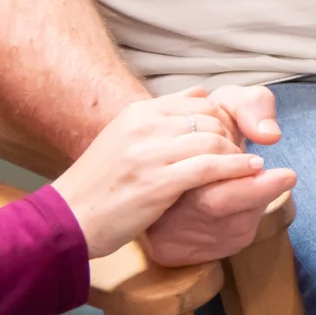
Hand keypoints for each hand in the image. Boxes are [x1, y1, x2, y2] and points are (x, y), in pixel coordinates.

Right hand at [50, 88, 289, 259]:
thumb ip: (161, 117)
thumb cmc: (99, 185)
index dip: (223, 119)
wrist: (64, 222)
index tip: (233, 136)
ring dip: (237, 153)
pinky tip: (250, 172)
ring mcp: (149, 154)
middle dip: (233, 135)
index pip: (199, 101)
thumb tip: (203, 93)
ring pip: (214, 140)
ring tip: (249, 165)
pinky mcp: (157, 182)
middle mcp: (143, 127)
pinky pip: (209, 166)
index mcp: (137, 113)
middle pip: (210, 119)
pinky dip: (236, 168)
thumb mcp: (123, 138)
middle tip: (243, 154)